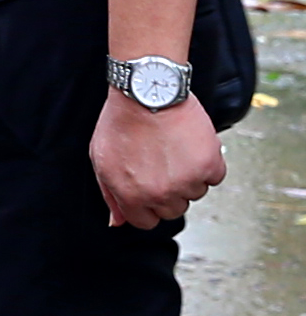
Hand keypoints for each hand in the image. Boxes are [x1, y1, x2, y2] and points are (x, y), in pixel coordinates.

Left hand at [95, 85, 225, 230]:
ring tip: (173, 151)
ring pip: (195, 194)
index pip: (146, 222)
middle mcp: (161, 194)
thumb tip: (119, 221)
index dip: (146, 205)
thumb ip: (111, 194)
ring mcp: (187, 182)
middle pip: (172, 210)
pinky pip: (215, 177)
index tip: (149, 189)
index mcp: (131, 196)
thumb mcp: (102, 160)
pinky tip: (190, 147)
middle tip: (160, 164)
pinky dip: (207, 165)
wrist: (146, 93)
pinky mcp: (210, 166)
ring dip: (188, 177)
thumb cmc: (121, 123)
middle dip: (167, 192)